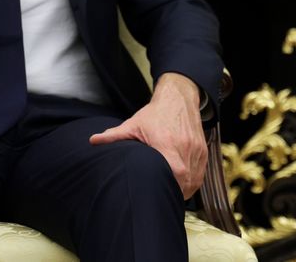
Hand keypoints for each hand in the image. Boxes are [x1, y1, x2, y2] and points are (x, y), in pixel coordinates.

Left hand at [90, 72, 207, 198]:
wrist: (178, 99)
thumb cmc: (155, 114)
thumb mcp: (133, 124)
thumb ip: (114, 135)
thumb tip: (92, 141)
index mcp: (167, 142)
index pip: (176, 171)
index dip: (171, 186)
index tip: (160, 192)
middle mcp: (184, 146)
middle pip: (186, 179)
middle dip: (176, 192)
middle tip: (163, 197)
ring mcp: (196, 148)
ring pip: (195, 178)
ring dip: (185, 189)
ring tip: (172, 193)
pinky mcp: (203, 150)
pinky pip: (201, 172)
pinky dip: (193, 181)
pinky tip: (182, 185)